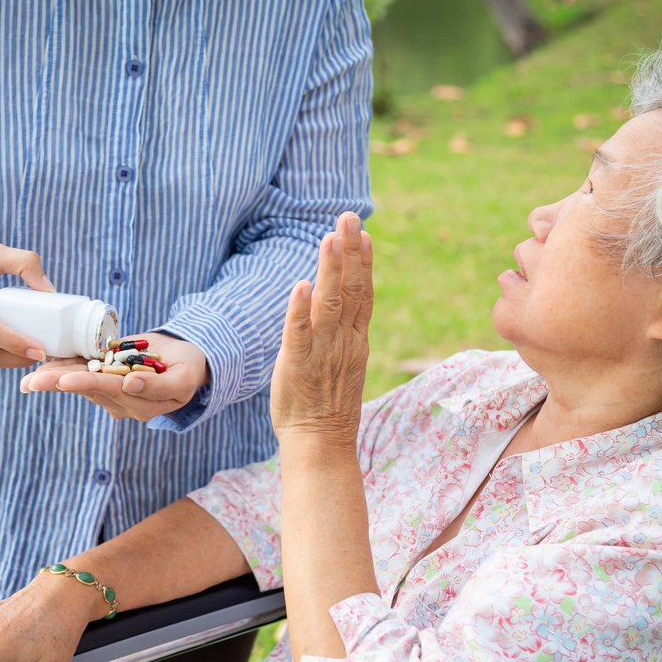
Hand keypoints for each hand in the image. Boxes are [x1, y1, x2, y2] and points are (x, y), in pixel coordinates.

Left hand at [18, 332, 209, 421]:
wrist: (187, 360)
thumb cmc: (188, 367)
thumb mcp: (184, 376)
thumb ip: (160, 385)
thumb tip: (129, 385)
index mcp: (143, 404)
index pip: (111, 391)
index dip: (88, 383)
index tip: (65, 379)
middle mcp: (124, 403)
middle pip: (88, 389)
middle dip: (59, 383)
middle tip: (32, 382)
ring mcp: (114, 393)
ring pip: (80, 383)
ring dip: (54, 378)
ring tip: (29, 379)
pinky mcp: (107, 381)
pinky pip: (83, 374)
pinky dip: (63, 368)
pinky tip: (43, 367)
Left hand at [269, 212, 372, 447]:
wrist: (320, 444)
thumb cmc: (326, 404)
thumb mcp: (341, 361)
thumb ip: (339, 331)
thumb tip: (332, 301)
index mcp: (354, 340)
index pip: (362, 294)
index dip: (362, 262)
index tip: (363, 232)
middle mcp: (343, 342)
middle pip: (351, 290)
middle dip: (350, 252)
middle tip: (349, 217)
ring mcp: (322, 353)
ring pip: (328, 305)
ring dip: (329, 270)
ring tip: (329, 238)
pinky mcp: (298, 366)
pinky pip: (299, 335)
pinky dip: (299, 310)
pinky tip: (300, 285)